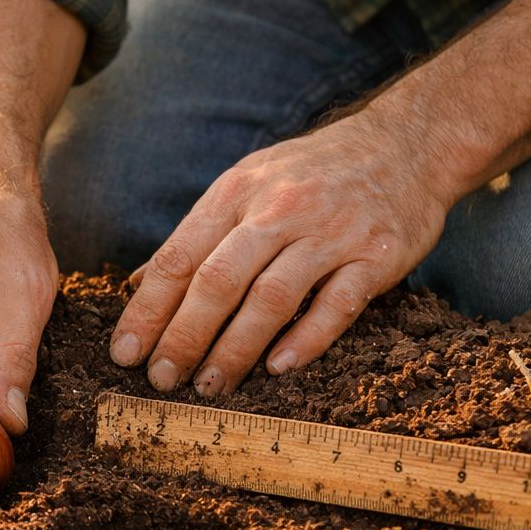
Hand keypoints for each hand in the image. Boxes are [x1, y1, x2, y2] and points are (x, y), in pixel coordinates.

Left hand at [109, 110, 458, 395]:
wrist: (407, 143)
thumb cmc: (313, 172)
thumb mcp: (248, 183)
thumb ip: (198, 234)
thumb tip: (142, 283)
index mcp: (238, 192)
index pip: (180, 257)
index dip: (148, 309)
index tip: (123, 352)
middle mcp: (279, 210)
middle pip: (219, 280)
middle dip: (183, 336)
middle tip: (160, 379)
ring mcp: (330, 233)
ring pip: (271, 297)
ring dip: (236, 348)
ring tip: (210, 386)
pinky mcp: (376, 256)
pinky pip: (336, 305)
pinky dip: (306, 339)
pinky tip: (278, 368)